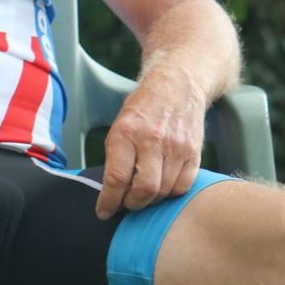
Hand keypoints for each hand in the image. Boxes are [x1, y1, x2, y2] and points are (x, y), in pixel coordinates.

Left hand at [95, 67, 206, 217]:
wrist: (177, 87)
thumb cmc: (142, 108)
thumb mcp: (119, 125)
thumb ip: (116, 154)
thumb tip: (110, 189)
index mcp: (126, 133)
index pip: (116, 177)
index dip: (109, 200)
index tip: (103, 212)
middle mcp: (152, 141)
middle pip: (144, 189)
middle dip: (132, 204)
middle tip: (125, 205)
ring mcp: (176, 148)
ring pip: (165, 191)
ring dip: (151, 201)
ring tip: (142, 197)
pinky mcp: (194, 154)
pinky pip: (183, 186)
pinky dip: (171, 194)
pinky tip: (162, 190)